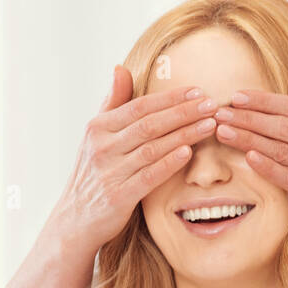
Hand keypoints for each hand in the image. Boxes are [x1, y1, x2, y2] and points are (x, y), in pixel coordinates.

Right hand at [54, 65, 220, 247]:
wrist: (76, 218)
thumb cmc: (93, 173)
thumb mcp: (95, 135)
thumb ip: (111, 103)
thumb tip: (120, 69)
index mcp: (98, 128)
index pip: (140, 106)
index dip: (170, 98)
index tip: (197, 92)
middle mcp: (102, 147)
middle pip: (150, 124)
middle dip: (184, 113)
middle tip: (212, 105)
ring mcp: (109, 172)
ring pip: (153, 148)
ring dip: (184, 135)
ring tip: (209, 125)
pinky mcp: (118, 196)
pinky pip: (149, 176)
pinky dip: (169, 163)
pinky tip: (188, 153)